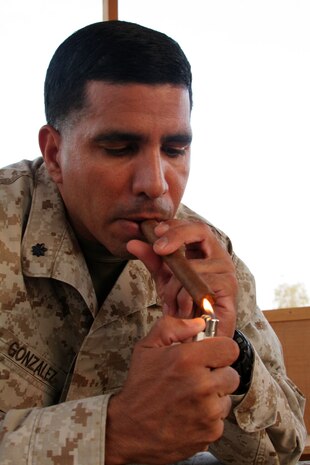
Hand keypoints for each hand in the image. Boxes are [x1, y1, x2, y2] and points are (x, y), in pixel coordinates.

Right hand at [105, 315, 239, 464]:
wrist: (130, 429)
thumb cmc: (140, 387)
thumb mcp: (147, 348)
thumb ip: (173, 327)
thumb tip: (199, 323)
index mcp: (188, 360)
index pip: (230, 348)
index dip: (221, 350)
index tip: (211, 356)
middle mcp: (202, 384)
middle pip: (232, 375)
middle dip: (217, 375)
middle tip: (198, 379)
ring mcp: (208, 411)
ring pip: (227, 398)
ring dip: (214, 398)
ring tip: (190, 398)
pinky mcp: (211, 432)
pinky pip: (220, 419)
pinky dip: (209, 418)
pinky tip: (189, 414)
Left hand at [127, 219, 237, 336]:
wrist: (198, 336)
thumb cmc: (184, 304)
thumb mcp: (164, 278)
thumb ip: (152, 259)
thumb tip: (132, 242)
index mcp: (205, 251)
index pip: (192, 226)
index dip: (175, 225)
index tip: (155, 231)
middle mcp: (219, 256)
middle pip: (200, 230)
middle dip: (176, 236)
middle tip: (158, 249)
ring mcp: (226, 271)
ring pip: (193, 265)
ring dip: (174, 286)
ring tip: (171, 303)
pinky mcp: (229, 288)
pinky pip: (199, 284)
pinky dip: (185, 299)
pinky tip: (183, 310)